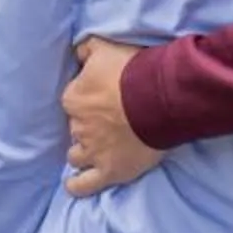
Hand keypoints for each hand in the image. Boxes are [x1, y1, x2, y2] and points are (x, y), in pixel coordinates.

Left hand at [64, 37, 165, 195]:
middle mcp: (78, 127)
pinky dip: (77, 185)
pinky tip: (73, 185)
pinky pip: (85, 184)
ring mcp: (93, 152)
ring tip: (95, 149)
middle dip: (89, 125)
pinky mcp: (109, 171)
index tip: (101, 96)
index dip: (87, 98)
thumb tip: (77, 53)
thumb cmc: (132, 70)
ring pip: (77, 155)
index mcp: (74, 98)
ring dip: (83, 152)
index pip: (73, 100)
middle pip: (77, 127)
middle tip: (108, 119)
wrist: (159, 98)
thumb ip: (86, 49)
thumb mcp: (104, 47)